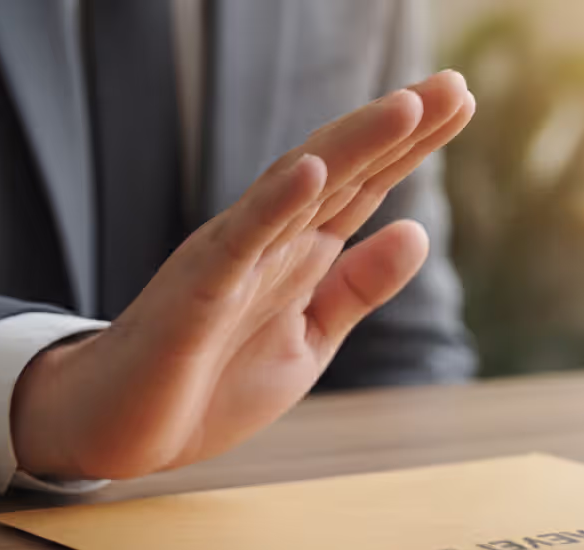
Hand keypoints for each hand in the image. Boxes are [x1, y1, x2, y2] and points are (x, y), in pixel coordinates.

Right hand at [11, 71, 475, 479]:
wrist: (122, 430)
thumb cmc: (208, 384)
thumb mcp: (309, 339)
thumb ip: (358, 289)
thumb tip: (418, 231)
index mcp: (299, 253)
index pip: (365, 185)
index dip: (412, 145)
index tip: (460, 101)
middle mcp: (271, 239)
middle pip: (343, 170)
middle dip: (398, 128)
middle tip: (454, 84)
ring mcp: (234, 257)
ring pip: (298, 187)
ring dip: (351, 145)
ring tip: (404, 106)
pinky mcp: (199, 288)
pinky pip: (241, 238)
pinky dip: (276, 202)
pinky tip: (312, 169)